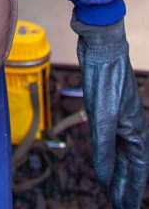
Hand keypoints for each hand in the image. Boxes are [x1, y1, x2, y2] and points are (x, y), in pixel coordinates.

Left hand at [72, 14, 148, 208]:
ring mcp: (120, 117)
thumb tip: (104, 178)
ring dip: (118, 171)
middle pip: (131, 164)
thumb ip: (103, 149)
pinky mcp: (108, 108)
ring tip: (111, 190)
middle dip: (126, 185)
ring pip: (121, 152)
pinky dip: (110, 153)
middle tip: (119, 205)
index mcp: (136, 131)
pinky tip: (104, 159)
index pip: (137, 169)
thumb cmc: (105, 79)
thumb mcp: (101, 117)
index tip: (125, 207)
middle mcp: (131, 126)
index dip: (131, 189)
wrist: (101, 45)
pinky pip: (112, 138)